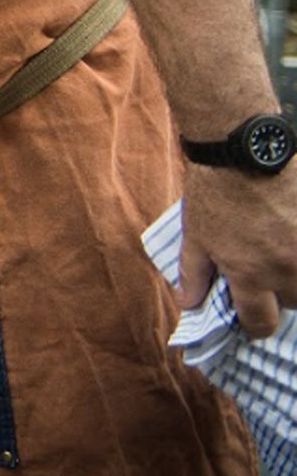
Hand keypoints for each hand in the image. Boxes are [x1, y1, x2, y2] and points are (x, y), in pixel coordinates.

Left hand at [178, 164, 296, 335]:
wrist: (245, 150)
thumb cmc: (214, 192)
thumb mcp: (196, 235)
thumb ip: (194, 274)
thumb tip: (189, 304)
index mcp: (250, 274)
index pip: (261, 323)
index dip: (254, 324)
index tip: (251, 316)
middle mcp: (286, 268)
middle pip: (292, 304)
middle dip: (278, 295)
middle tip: (265, 273)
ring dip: (296, 274)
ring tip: (279, 250)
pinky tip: (292, 234)